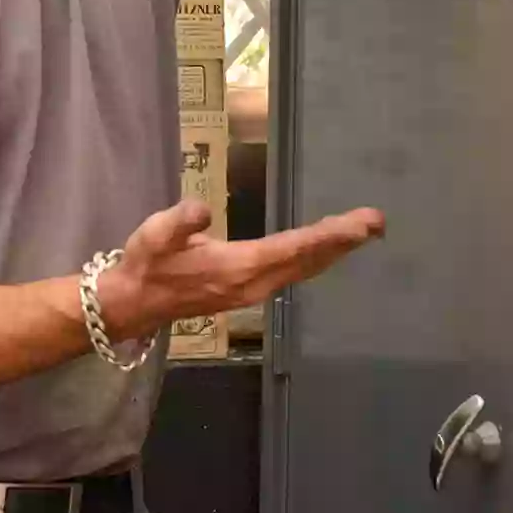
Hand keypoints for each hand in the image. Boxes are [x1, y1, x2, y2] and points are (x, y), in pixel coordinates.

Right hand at [95, 199, 384, 340]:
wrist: (135, 302)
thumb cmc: (146, 263)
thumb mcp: (154, 235)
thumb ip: (179, 222)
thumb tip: (201, 211)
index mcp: (239, 267)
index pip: (295, 248)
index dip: (330, 235)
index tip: (362, 224)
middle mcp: (255, 284)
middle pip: (309, 261)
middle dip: (343, 242)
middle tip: (377, 222)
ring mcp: (254, 291)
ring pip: (304, 269)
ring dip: (334, 251)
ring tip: (362, 232)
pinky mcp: (250, 290)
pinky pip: (294, 272)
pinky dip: (316, 258)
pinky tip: (325, 249)